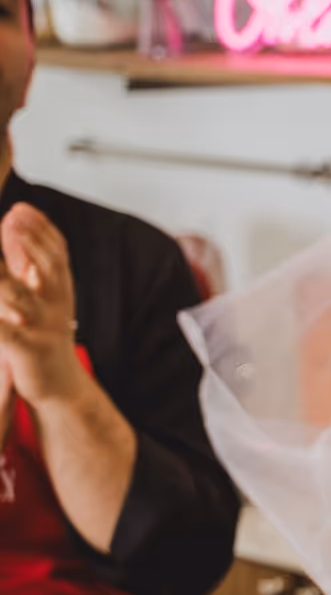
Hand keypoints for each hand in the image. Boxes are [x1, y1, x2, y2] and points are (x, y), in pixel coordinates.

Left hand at [0, 204, 85, 404]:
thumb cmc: (43, 338)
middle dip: (30, 241)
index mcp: (60, 291)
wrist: (60, 386)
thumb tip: (21, 235)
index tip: (23, 208)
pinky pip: (5, 330)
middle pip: (49, 266)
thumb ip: (33, 270)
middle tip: (14, 217)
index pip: (57, 254)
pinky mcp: (26, 349)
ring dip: (5, 276)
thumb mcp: (44, 301)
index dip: (42, 230)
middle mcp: (56, 305)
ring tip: (2, 253)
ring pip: (21, 295)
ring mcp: (42, 326)